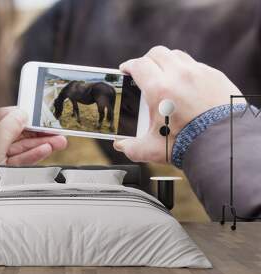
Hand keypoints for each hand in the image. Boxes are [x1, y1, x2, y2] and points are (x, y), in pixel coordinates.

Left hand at [0, 107, 67, 164]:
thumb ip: (9, 125)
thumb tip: (21, 115)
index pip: (4, 117)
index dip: (23, 117)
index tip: (38, 118)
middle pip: (16, 133)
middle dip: (37, 133)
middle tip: (54, 131)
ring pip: (21, 147)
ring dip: (40, 144)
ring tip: (58, 142)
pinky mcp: (1, 170)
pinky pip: (19, 160)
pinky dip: (33, 155)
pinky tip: (45, 150)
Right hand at [113, 46, 242, 162]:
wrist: (223, 144)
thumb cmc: (188, 145)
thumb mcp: (152, 149)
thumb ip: (131, 147)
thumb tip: (121, 145)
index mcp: (159, 89)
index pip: (138, 65)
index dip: (128, 66)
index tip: (125, 70)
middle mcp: (178, 75)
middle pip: (156, 53)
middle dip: (146, 60)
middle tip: (143, 72)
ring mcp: (199, 73)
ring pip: (177, 55)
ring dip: (167, 62)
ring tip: (164, 75)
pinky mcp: (216, 77)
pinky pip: (197, 65)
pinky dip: (187, 71)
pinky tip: (186, 85)